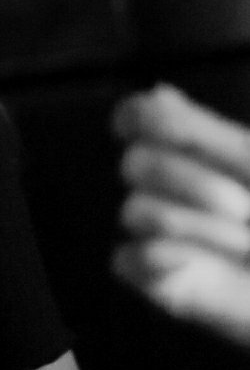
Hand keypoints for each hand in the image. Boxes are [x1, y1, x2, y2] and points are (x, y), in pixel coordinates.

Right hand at [111, 85, 249, 346]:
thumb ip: (204, 130)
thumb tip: (158, 92)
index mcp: (195, 152)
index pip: (136, 119)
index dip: (138, 117)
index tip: (167, 129)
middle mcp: (169, 188)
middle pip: (134, 162)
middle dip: (193, 184)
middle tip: (243, 208)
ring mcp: (156, 232)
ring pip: (135, 211)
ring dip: (200, 228)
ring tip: (243, 244)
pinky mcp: (151, 277)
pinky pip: (131, 257)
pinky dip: (173, 258)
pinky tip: (209, 264)